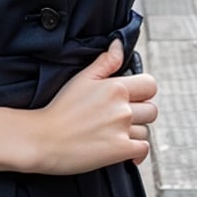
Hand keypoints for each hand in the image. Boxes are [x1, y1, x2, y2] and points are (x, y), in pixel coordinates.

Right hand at [32, 39, 157, 175]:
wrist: (44, 138)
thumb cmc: (60, 108)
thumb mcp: (82, 77)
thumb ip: (106, 61)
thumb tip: (119, 44)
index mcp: (116, 87)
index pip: (150, 85)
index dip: (142, 91)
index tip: (132, 97)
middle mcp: (123, 107)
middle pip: (151, 109)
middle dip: (140, 113)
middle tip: (121, 117)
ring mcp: (123, 130)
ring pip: (146, 130)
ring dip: (135, 133)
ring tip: (114, 133)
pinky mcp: (120, 151)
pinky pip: (143, 149)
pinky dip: (135, 152)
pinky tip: (123, 149)